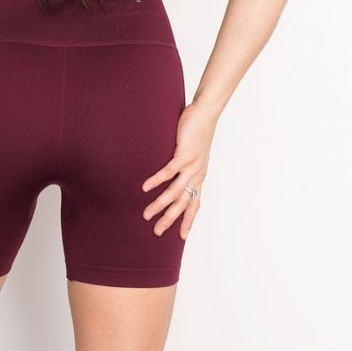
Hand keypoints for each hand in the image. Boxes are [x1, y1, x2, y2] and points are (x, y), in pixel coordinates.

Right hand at [141, 101, 216, 240]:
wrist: (206, 113)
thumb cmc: (197, 130)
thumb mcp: (192, 152)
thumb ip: (183, 164)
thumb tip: (171, 171)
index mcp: (199, 176)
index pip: (195, 204)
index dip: (188, 220)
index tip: (182, 237)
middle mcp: (197, 174)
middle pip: (183, 204)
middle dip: (170, 219)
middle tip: (157, 232)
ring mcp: (192, 165)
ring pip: (175, 192)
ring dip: (160, 205)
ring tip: (146, 214)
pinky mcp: (184, 154)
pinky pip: (169, 172)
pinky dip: (157, 181)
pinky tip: (145, 188)